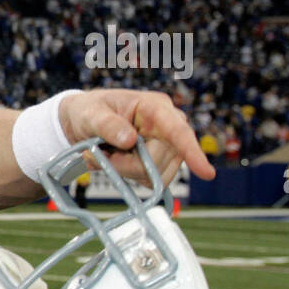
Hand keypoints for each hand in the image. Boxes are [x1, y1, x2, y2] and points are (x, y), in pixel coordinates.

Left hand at [59, 89, 215, 186]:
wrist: (82, 123)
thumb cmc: (88, 112)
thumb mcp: (91, 114)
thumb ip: (107, 125)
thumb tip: (130, 140)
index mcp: (154, 107)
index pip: (178, 130)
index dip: (192, 152)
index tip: (206, 173)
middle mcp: (167, 125)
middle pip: (160, 161)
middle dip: (126, 165)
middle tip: (98, 155)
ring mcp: (166, 144)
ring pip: (156, 175)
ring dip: (126, 171)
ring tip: (107, 155)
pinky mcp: (160, 160)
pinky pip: (150, 180)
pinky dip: (128, 176)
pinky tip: (115, 161)